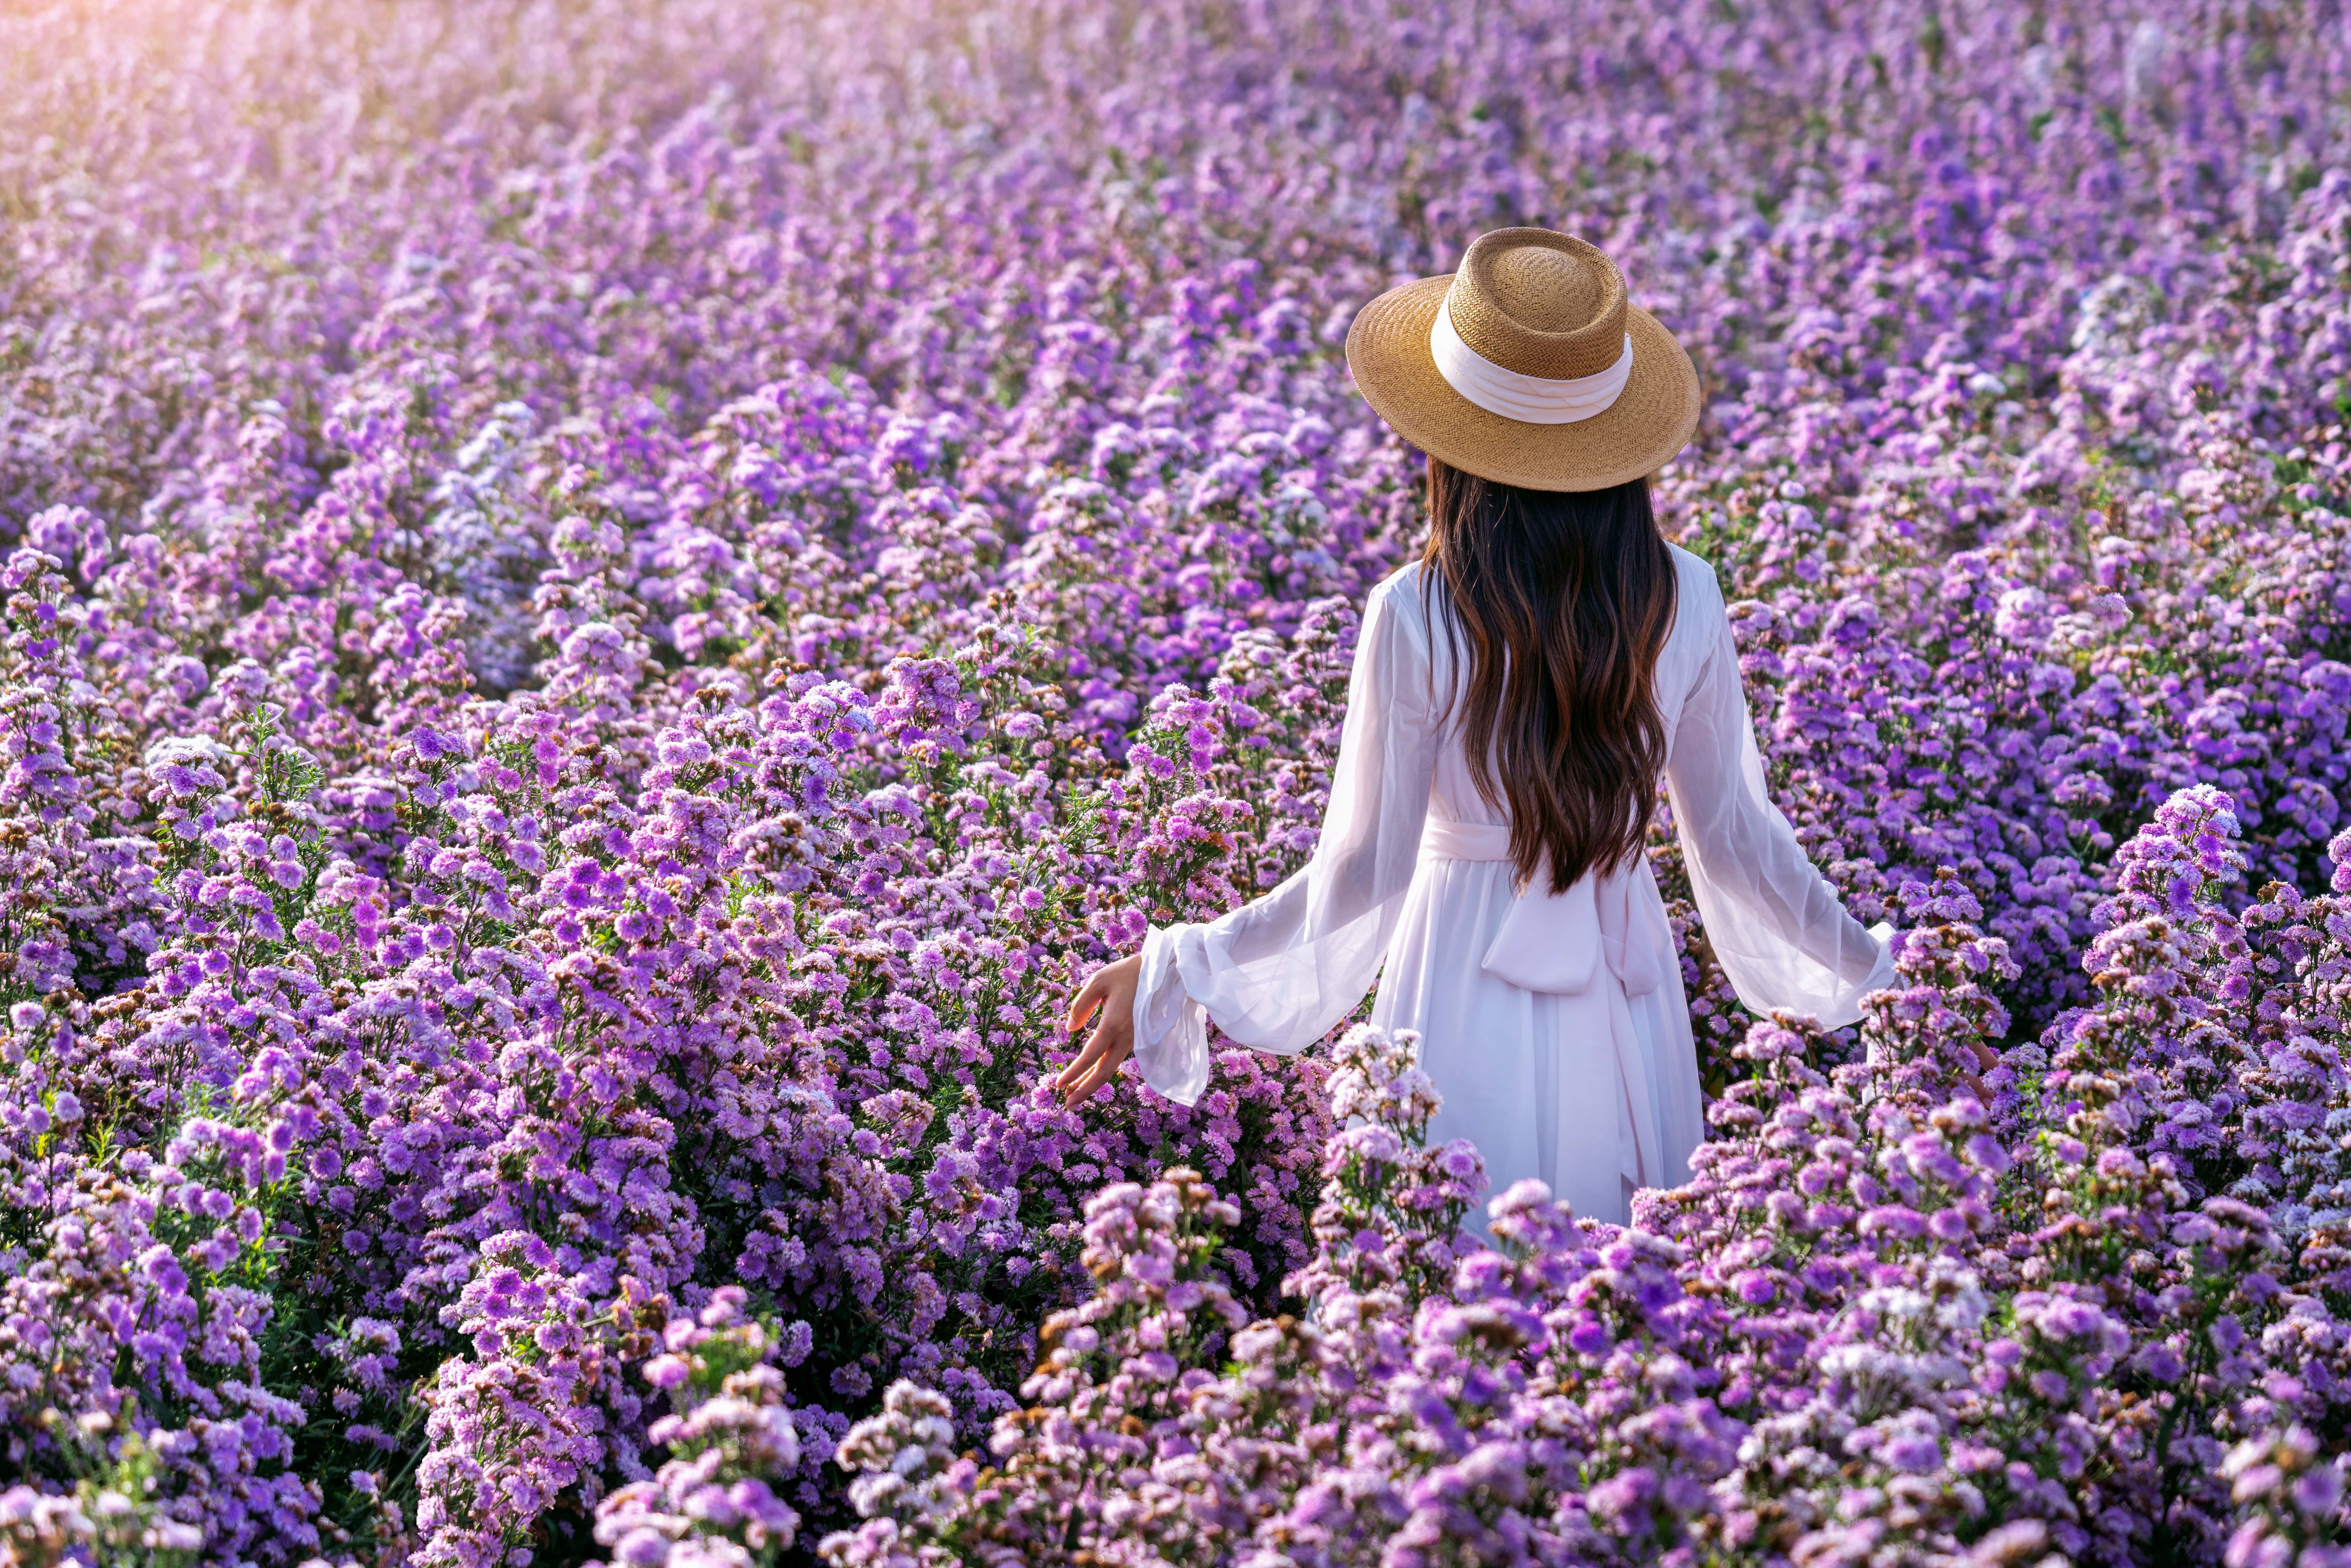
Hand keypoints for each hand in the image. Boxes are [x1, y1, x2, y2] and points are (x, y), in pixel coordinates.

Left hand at [1056, 953, 1141, 1108]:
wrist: (1165, 972)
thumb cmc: (1128, 973)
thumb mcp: (1099, 980)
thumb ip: (1081, 1005)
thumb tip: (1070, 1030)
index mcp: (1113, 1023)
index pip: (1090, 1056)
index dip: (1074, 1073)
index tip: (1058, 1085)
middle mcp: (1125, 1037)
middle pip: (1103, 1073)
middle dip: (1085, 1090)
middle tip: (1067, 1105)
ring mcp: (1133, 1040)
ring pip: (1111, 1069)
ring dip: (1092, 1083)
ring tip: (1073, 1094)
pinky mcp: (1137, 1038)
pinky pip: (1117, 1059)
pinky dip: (1102, 1071)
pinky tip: (1090, 1074)